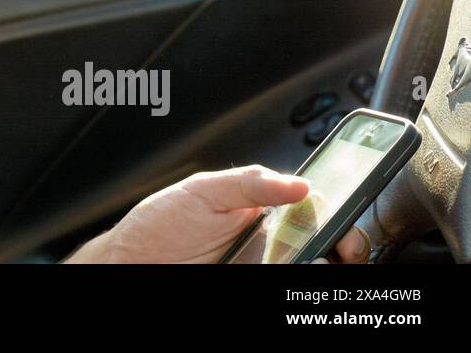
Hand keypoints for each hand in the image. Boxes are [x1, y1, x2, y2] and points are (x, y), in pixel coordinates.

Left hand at [68, 165, 370, 263]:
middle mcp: (271, 247)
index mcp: (263, 213)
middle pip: (325, 249)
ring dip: (323, 266)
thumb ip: (248, 182)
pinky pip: (287, 295)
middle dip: (346, 249)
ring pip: (311, 271)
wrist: (131, 262)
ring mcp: (263, 270)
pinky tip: (298, 271)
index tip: (347, 226)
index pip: (316, 213)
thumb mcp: (202, 191)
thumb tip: (298, 183)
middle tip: (343, 250)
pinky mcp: (252, 286)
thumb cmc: (159, 225)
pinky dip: (298, 290)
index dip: (340, 219)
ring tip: (318, 261)